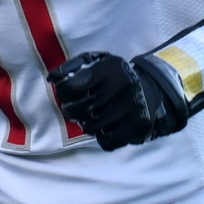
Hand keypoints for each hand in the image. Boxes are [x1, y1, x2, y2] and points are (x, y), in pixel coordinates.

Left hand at [47, 52, 185, 151]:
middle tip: (70, 109)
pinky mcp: (136, 127)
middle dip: (70, 110)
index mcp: (110, 69)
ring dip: (85, 124)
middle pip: (80, 108)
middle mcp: (122, 87)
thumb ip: (74, 67)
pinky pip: (106, 141)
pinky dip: (100, 136)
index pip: (72, 86)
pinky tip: (103, 127)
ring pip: (91, 127)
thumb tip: (52, 78)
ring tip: (87, 118)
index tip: (65, 94)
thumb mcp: (99, 62)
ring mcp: (130, 109)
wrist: (152, 89)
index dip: (63, 92)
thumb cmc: (116, 76)